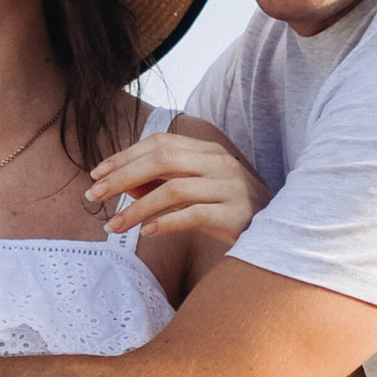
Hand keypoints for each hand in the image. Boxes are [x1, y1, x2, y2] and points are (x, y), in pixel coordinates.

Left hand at [85, 119, 268, 256]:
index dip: (125, 157)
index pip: (160, 143)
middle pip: (162, 159)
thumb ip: (164, 184)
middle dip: (122, 176)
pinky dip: (167, 223)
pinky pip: (194, 215)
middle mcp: (220, 163)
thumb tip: (125, 184)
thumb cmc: (232, 210)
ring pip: (173, 189)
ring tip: (113, 227)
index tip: (96, 175)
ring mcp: (230, 187)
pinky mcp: (236, 214)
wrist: (282, 232)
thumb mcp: (198, 191)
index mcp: (209, 151)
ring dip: (137, 208)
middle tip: (94, 196)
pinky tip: (147, 233)